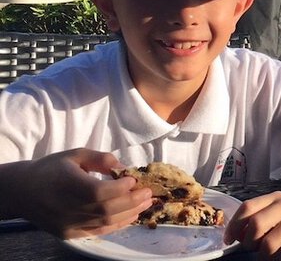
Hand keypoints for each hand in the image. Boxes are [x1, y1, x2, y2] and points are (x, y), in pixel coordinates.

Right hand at [12, 148, 152, 237]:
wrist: (23, 191)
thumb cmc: (53, 168)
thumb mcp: (76, 155)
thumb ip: (101, 159)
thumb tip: (126, 169)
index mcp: (66, 184)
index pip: (98, 192)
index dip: (120, 188)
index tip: (134, 180)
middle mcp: (66, 208)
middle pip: (105, 210)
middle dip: (132, 201)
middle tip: (149, 193)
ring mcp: (67, 224)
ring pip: (105, 223)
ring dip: (130, 214)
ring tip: (146, 204)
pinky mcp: (69, 234)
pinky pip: (98, 232)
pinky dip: (118, 225)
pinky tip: (131, 216)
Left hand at [224, 191, 280, 260]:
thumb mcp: (278, 220)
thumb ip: (258, 223)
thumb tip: (234, 235)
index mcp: (276, 198)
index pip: (247, 207)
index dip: (234, 226)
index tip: (229, 242)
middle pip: (256, 225)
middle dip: (250, 244)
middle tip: (256, 251)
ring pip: (269, 244)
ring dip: (266, 258)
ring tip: (272, 258)